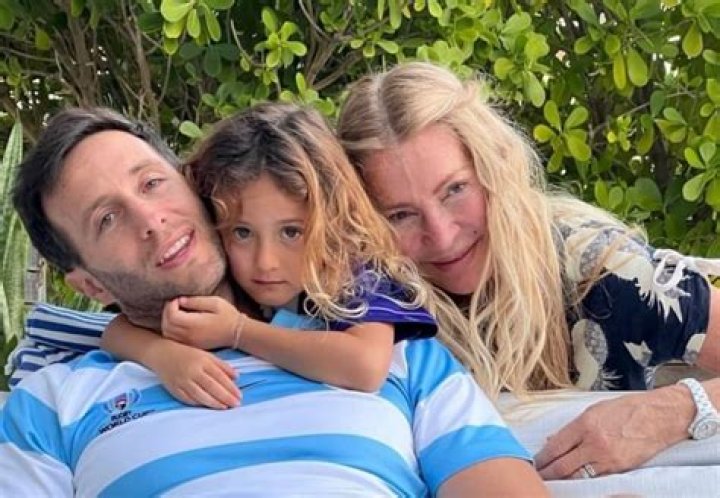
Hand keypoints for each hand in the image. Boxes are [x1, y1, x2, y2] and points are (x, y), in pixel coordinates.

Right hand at [150, 340, 241, 408]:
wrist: (162, 353)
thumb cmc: (188, 354)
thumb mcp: (206, 355)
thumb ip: (222, 365)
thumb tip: (237, 377)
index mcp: (202, 361)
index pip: (219, 377)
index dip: (230, 387)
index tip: (239, 396)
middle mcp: (192, 371)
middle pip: (212, 387)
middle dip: (225, 397)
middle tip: (236, 405)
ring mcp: (182, 381)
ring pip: (200, 395)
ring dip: (214, 403)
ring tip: (225, 408)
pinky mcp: (174, 389)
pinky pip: (188, 399)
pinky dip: (199, 404)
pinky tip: (208, 407)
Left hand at [162, 295, 242, 349]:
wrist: (237, 333)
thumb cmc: (228, 316)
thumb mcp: (215, 302)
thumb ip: (196, 301)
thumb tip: (180, 300)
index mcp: (194, 324)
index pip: (172, 315)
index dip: (171, 305)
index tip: (179, 299)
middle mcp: (189, 335)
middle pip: (167, 325)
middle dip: (167, 312)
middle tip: (175, 304)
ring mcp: (189, 343)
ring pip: (167, 333)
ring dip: (167, 322)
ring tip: (176, 313)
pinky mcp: (191, 346)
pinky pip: (173, 339)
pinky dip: (170, 330)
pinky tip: (178, 323)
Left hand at [534, 391, 686, 478]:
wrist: (659, 416)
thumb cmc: (628, 409)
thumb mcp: (594, 410)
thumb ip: (573, 427)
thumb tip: (553, 440)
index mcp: (584, 424)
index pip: (555, 447)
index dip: (542, 458)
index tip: (534, 462)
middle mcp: (594, 443)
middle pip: (562, 466)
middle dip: (548, 473)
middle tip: (539, 476)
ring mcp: (607, 458)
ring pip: (577, 476)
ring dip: (563, 479)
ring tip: (553, 480)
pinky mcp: (620, 469)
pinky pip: (596, 478)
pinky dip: (583, 480)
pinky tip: (575, 480)